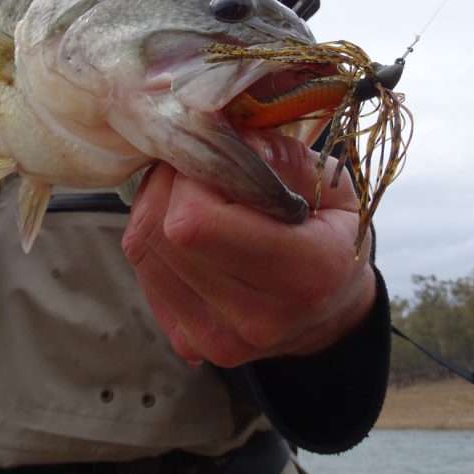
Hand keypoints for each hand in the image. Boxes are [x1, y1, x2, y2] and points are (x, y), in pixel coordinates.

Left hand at [121, 134, 375, 366]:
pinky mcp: (188, 342)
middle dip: (173, 185)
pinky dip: (155, 238)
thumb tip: (217, 131)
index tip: (218, 158)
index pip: (195, 218)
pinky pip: (142, 269)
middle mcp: (257, 317)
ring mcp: (217, 338)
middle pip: (162, 229)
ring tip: (197, 197)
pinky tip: (189, 232)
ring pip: (142, 245)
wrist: (329, 312)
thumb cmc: (330, 233)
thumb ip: (277, 155)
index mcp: (306, 272)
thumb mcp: (329, 182)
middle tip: (203, 172)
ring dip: (158, 207)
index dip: (195, 174)